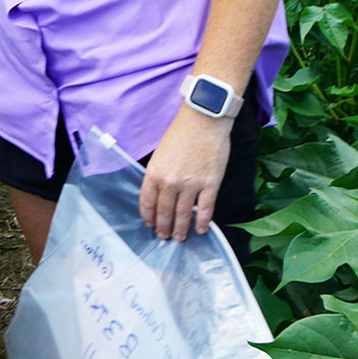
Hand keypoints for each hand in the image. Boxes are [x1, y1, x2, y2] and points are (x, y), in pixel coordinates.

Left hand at [138, 106, 233, 241]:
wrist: (203, 121)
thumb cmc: (181, 134)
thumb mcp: (160, 154)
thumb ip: (158, 175)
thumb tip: (159, 195)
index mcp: (154, 173)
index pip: (147, 202)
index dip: (149, 217)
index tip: (150, 224)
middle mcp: (170, 182)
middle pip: (165, 212)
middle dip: (164, 227)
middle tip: (165, 236)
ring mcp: (191, 185)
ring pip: (184, 214)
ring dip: (181, 229)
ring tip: (180, 238)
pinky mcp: (210, 184)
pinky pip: (205, 209)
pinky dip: (203, 222)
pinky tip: (201, 229)